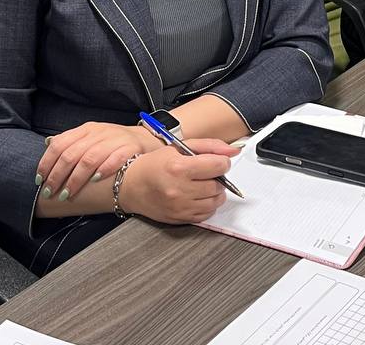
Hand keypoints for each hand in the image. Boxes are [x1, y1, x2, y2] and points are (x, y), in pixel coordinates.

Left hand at [37, 122, 159, 200]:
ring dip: (76, 179)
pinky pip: (115, 158)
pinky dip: (104, 169)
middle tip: (50, 192)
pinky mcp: (130, 147)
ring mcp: (115, 139)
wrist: (145, 138)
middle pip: (72, 154)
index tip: (40, 180)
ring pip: (90, 158)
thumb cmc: (112, 143)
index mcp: (86, 130)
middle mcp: (98, 133)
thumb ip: (71, 142)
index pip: (60, 144)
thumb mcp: (91, 137)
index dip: (47, 163)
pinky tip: (95, 180)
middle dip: (58, 176)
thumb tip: (47, 144)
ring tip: (68, 194)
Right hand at [118, 139, 241, 224]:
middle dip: (218, 178)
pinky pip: (206, 215)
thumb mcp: (180, 146)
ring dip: (215, 193)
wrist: (131, 185)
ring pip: (215, 202)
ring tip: (202, 185)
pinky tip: (197, 196)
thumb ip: (210, 146)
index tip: (217, 162)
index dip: (222, 162)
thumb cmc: (154, 165)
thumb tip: (233, 150)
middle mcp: (179, 189)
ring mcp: (179, 206)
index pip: (219, 166)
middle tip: (207, 173)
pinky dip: (207, 205)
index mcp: (179, 167)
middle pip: (218, 185)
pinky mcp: (179, 218)